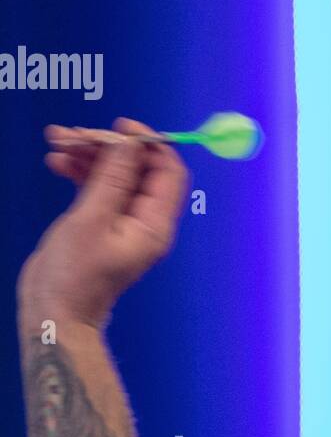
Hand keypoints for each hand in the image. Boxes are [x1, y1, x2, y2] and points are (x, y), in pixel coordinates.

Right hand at [18, 116, 187, 330]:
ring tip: (57, 142)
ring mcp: (122, 221)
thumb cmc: (76, 275)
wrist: (55, 309)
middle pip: (138, 167)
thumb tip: (130, 142)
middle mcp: (144, 222)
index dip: (149, 144)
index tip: (120, 126)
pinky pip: (97, 185)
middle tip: (73, 135)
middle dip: (108, 145)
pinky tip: (57, 161)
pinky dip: (79, 169)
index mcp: (154, 225)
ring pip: (114, 172)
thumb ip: (112, 177)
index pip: (169, 173)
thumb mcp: (92, 218)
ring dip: (88, 153)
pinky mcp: (100, 221)